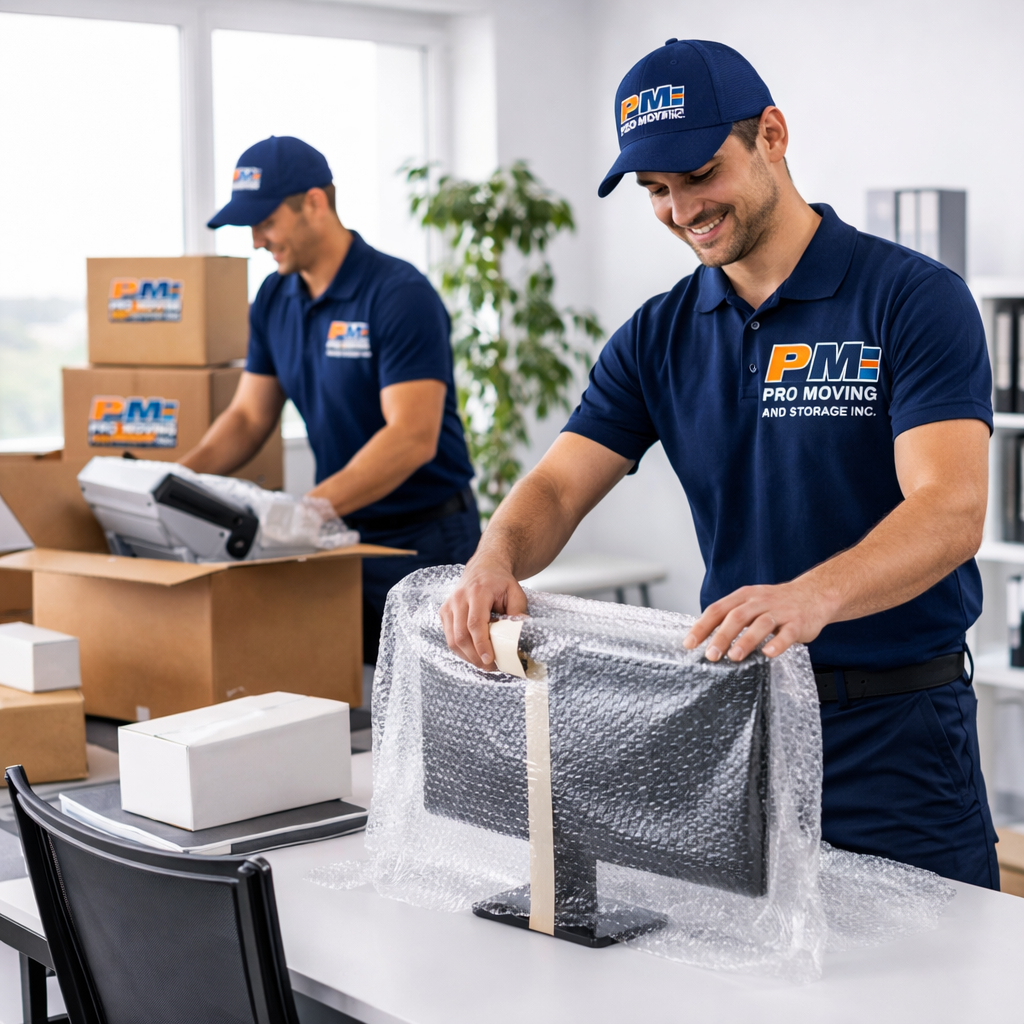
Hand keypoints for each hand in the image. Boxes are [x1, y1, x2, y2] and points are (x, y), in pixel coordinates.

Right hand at [440, 560, 528, 669]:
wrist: (483, 568)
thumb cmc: (499, 581)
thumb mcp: (515, 591)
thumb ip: (518, 611)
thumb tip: (521, 633)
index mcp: (477, 592)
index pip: (475, 623)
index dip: (481, 644)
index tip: (490, 660)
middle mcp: (459, 598)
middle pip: (461, 635)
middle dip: (475, 656)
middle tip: (490, 667)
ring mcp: (449, 606)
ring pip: (452, 639)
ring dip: (467, 656)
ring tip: (483, 664)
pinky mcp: (444, 612)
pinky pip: (449, 637)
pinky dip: (461, 650)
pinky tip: (473, 654)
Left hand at [682, 579, 837, 661]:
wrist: (814, 594)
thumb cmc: (775, 603)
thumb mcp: (750, 603)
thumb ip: (730, 617)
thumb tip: (704, 637)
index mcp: (744, 596)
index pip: (718, 609)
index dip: (702, 626)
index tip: (689, 643)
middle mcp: (759, 601)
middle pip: (737, 616)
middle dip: (721, 636)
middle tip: (710, 655)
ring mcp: (779, 611)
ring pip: (761, 624)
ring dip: (746, 640)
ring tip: (734, 656)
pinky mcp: (797, 623)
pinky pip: (787, 633)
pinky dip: (778, 643)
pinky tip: (769, 653)